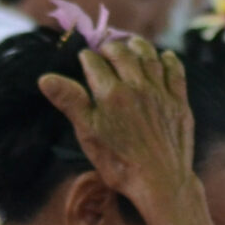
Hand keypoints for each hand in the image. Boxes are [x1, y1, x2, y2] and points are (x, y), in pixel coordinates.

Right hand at [38, 36, 223, 224]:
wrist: (160, 180)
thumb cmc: (118, 162)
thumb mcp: (88, 134)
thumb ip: (71, 101)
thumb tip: (45, 77)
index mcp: (111, 93)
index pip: (94, 63)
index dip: (87, 57)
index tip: (84, 56)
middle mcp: (137, 86)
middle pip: (123, 54)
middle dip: (111, 48)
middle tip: (106, 49)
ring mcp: (161, 92)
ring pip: (150, 57)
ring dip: (139, 47)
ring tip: (132, 44)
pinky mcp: (179, 101)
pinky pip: (176, 71)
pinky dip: (170, 60)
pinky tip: (166, 57)